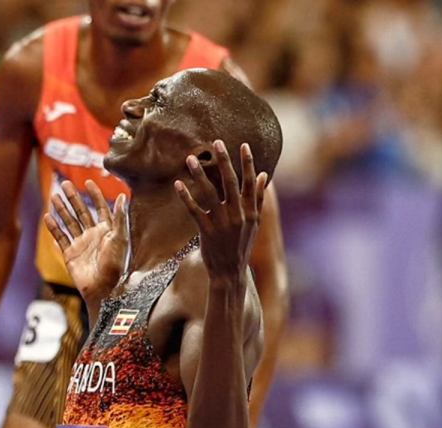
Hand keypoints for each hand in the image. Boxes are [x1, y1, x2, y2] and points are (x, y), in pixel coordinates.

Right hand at [44, 180, 127, 304]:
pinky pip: (60, 238)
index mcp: (107, 230)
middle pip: (82, 212)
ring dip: (62, 209)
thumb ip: (120, 217)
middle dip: (74, 198)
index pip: (101, 207)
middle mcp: (94, 235)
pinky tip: (48, 217)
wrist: (103, 289)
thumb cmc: (115, 265)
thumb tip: (124, 195)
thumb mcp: (120, 238)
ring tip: (54, 196)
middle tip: (65, 184)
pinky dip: (54, 228)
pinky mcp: (70, 254)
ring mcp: (81, 244)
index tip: (88, 181)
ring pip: (69, 222)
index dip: (95, 195)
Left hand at [175, 140, 267, 283]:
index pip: (250, 182)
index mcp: (250, 211)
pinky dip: (186, 197)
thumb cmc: (241, 245)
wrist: (230, 272)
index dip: (247, 162)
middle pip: (230, 182)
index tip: (243, 145)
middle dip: (224, 160)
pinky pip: (195, 210)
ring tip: (190, 158)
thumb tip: (264, 175)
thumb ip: (258, 198)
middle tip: (216, 142)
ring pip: (210, 193)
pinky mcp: (207, 232)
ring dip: (200, 174)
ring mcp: (222, 223)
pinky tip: (178, 184)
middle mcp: (238, 215)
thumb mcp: (254, 223)